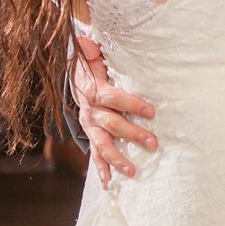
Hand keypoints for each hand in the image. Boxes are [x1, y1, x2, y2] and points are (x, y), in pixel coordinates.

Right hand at [71, 33, 156, 189]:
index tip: (151, 111)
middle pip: (111, 124)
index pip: (112, 98)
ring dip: (117, 159)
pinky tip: (109, 184)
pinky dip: (101, 170)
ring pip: (102, 145)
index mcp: (93, 90)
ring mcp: (89, 126)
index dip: (131, 104)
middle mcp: (90, 111)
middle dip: (132, 134)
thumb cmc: (90, 64)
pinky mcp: (90, 135)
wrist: (71, 77)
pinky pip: (94, 155)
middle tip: (153, 144)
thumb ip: (93, 49)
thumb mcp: (91, 54)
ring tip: (133, 171)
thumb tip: (88, 41)